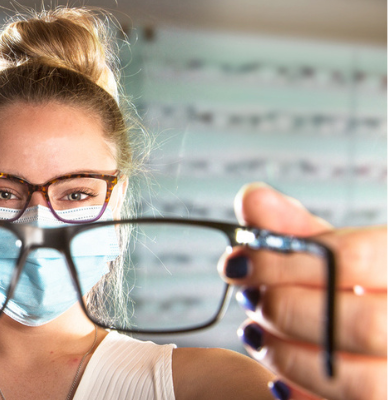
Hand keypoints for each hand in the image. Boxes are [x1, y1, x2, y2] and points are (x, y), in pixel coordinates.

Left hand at [221, 183, 385, 399]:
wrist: (381, 338)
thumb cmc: (360, 291)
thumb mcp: (338, 256)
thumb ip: (297, 230)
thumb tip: (252, 197)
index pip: (352, 259)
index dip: (283, 262)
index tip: (237, 262)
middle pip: (360, 323)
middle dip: (287, 310)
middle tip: (250, 300)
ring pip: (361, 381)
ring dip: (291, 357)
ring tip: (257, 334)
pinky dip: (303, 394)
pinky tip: (278, 377)